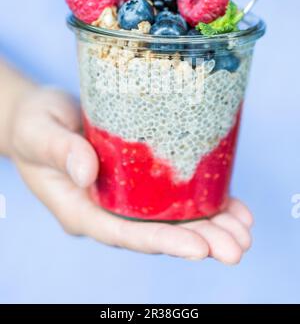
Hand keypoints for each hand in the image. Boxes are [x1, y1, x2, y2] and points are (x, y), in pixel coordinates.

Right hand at [10, 87, 252, 263]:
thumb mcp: (40, 132)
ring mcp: (123, 197)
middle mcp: (106, 209)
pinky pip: (171, 195)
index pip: (122, 233)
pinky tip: (231, 204)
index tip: (199, 248)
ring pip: (169, 218)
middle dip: (198, 241)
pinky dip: (203, 201)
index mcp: (79, 208)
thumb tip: (88, 174)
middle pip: (154, 233)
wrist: (40, 116)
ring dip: (209, 227)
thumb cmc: (35, 125)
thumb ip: (61, 151)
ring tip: (243, 231)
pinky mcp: (137, 179)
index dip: (161, 241)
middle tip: (236, 247)